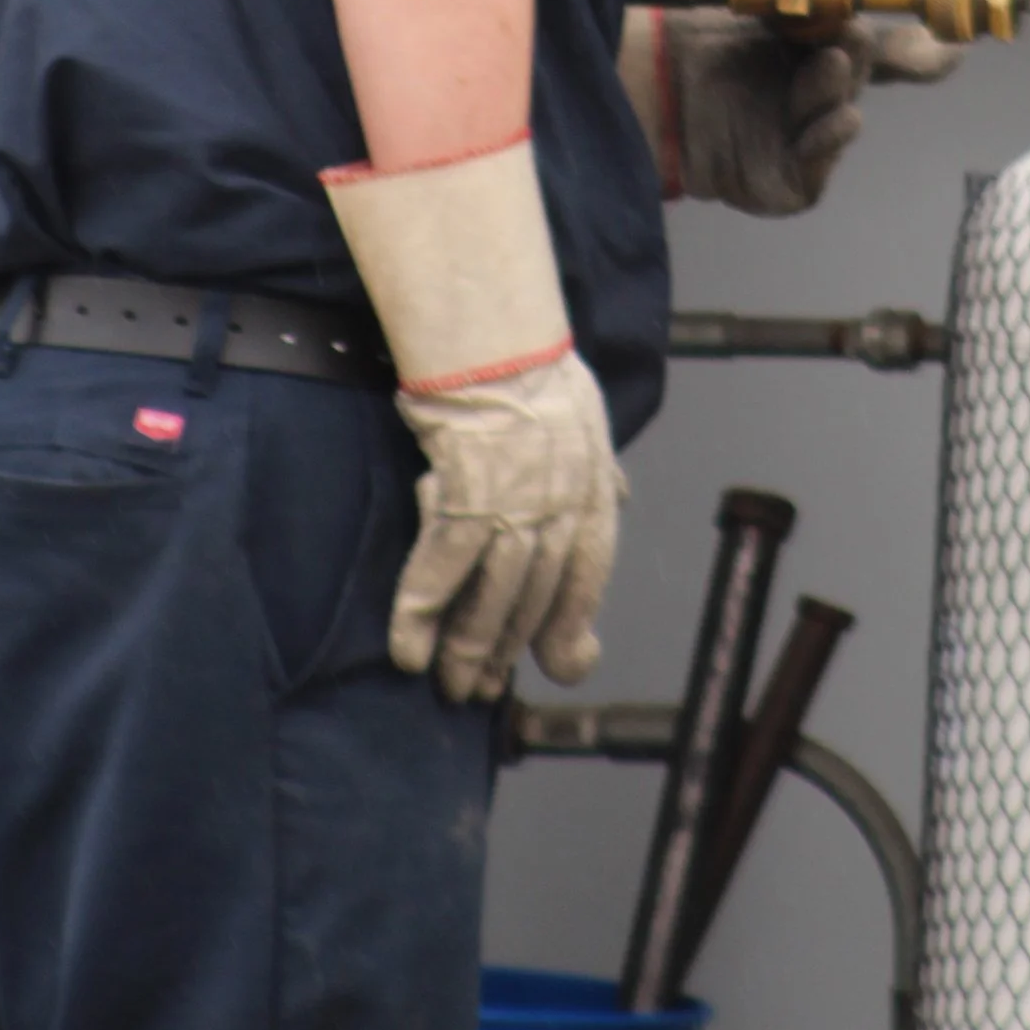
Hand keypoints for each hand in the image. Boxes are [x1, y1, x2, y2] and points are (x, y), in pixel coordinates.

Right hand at [389, 348, 622, 699]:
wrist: (497, 340)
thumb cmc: (537, 371)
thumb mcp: (591, 420)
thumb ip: (601, 471)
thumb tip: (620, 494)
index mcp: (592, 494)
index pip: (588, 577)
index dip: (574, 628)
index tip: (567, 664)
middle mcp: (560, 510)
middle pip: (536, 599)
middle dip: (508, 650)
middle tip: (485, 689)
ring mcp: (515, 508)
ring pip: (493, 598)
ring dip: (469, 649)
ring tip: (452, 686)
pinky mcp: (465, 498)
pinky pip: (442, 570)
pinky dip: (423, 615)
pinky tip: (410, 650)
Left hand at [618, 0, 961, 215]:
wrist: (649, 81)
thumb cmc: (706, 34)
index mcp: (827, 50)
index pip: (891, 51)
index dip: (925, 48)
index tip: (954, 40)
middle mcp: (823, 95)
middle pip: (868, 75)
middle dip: (870, 52)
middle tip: (854, 34)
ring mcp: (805, 141)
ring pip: (844, 114)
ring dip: (839, 88)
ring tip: (829, 66)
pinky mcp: (786, 182)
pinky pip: (820, 164)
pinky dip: (829, 139)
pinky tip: (836, 118)